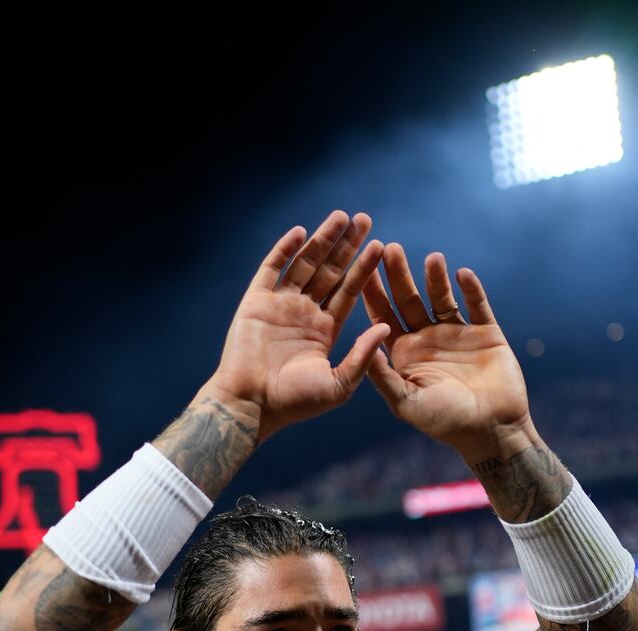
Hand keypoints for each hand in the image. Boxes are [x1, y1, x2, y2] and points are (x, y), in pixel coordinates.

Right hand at [204, 210, 389, 440]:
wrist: (251, 405)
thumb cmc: (294, 403)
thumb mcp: (339, 384)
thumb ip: (362, 356)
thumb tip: (386, 328)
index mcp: (324, 330)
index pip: (348, 291)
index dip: (363, 268)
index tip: (380, 245)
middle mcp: (303, 313)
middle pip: (330, 271)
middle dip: (347, 246)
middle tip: (364, 219)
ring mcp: (279, 305)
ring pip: (304, 264)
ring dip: (321, 240)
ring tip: (341, 217)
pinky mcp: (255, 302)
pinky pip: (271, 269)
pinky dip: (284, 250)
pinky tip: (300, 232)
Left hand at [362, 245, 532, 457]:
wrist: (492, 431)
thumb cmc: (445, 423)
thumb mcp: (406, 403)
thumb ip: (383, 376)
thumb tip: (362, 349)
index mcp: (404, 353)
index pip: (383, 316)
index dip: (373, 293)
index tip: (362, 269)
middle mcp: (427, 338)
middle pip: (409, 300)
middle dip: (399, 275)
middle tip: (390, 248)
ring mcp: (456, 333)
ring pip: (442, 298)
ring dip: (436, 278)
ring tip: (431, 258)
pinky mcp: (485, 332)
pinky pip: (478, 305)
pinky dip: (472, 290)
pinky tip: (463, 274)